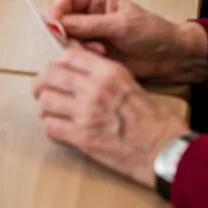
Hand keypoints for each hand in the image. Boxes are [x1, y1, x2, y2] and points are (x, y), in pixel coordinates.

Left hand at [32, 46, 186, 187]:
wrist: (165, 150)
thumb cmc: (152, 119)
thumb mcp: (127, 82)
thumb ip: (100, 71)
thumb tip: (73, 66)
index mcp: (107, 72)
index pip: (66, 57)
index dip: (55, 64)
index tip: (53, 72)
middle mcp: (94, 89)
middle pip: (50, 76)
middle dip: (41, 84)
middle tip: (41, 91)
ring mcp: (87, 113)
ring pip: (46, 101)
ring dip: (45, 108)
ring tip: (50, 112)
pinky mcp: (83, 138)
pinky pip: (51, 127)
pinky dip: (51, 128)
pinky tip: (58, 130)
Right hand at [49, 0, 207, 82]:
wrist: (172, 58)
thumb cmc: (152, 33)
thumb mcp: (122, 24)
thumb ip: (90, 24)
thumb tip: (60, 23)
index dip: (58, 9)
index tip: (56, 23)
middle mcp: (90, 13)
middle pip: (63, 18)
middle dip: (66, 31)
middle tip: (75, 42)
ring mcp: (91, 32)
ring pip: (68, 36)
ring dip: (77, 45)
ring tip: (98, 50)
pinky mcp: (94, 51)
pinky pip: (77, 51)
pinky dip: (84, 55)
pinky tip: (101, 56)